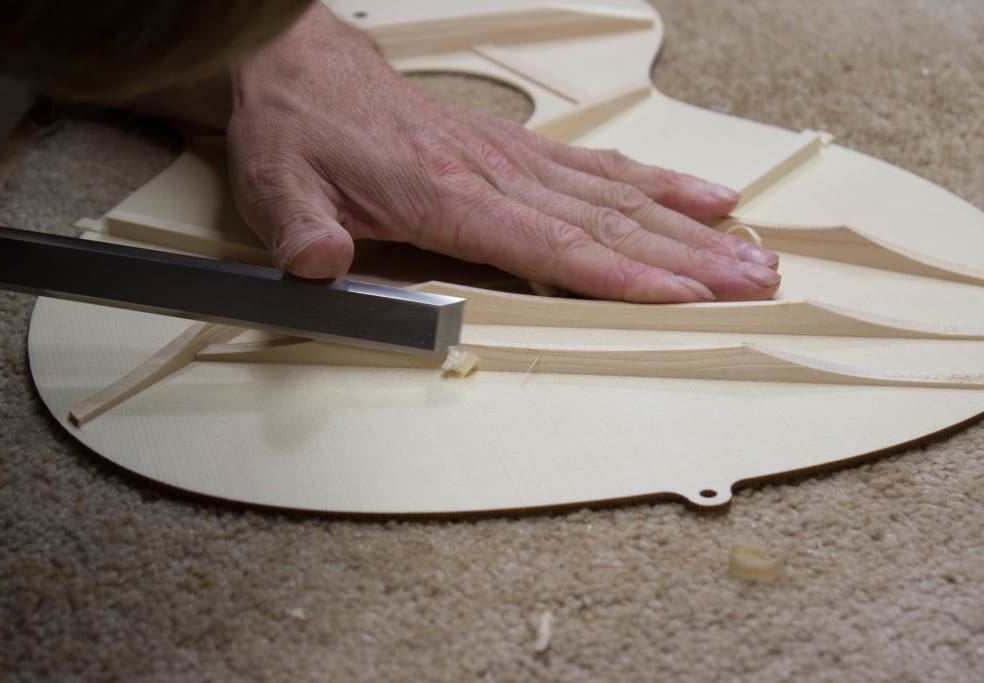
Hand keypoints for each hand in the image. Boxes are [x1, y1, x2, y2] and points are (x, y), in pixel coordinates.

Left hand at [227, 4, 780, 301]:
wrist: (299, 69)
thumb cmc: (299, 130)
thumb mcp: (278, 185)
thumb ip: (302, 230)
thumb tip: (317, 264)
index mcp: (447, 193)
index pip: (552, 245)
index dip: (622, 276)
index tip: (685, 296)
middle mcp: (496, 174)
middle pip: (610, 221)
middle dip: (689, 257)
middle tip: (758, 280)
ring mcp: (514, 159)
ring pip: (619, 195)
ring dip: (691, 226)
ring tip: (753, 249)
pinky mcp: (517, 150)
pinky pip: (600, 167)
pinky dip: (658, 182)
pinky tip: (702, 194)